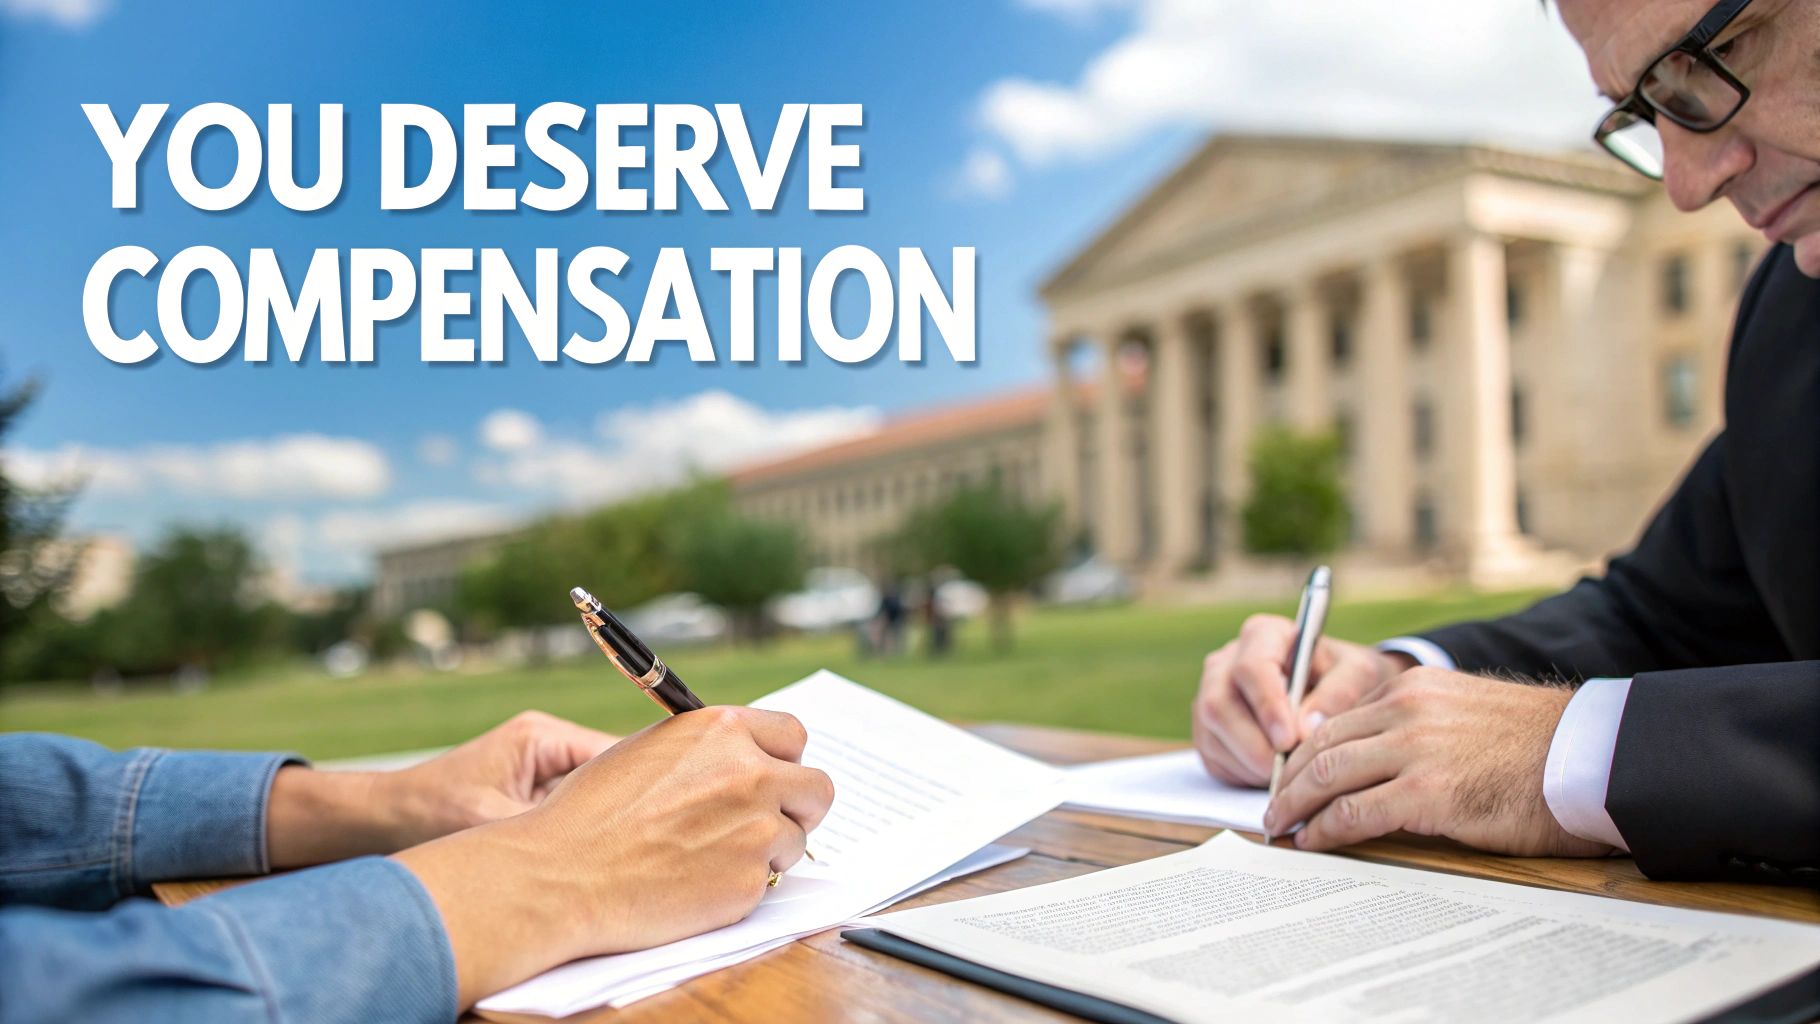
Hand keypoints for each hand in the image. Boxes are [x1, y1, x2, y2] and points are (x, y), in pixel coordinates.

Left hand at [267, 711, 617, 867]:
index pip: (617, 754)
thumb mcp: (496, 824)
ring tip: (616, 855)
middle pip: (612, 772)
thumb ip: (553, 828)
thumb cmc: (427, 814)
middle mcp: (547, 743)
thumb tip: (606, 846)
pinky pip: (573, 806)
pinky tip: (586, 859)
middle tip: (649, 846)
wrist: (377, 821)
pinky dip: (581, 830)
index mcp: (542, 736)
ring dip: (602, 821)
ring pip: (596, 793)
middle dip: (628, 806)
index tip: (666, 820)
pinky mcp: (530, 790)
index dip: (645, 787)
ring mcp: (540, 766)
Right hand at [393, 706, 835, 1008]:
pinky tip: (698, 882)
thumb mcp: (650, 750)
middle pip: (817, 787)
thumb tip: (746, 755)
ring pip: (797, 839)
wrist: (562, 875)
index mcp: (722, 730)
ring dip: (767, 849)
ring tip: (711, 856)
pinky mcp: (750, 882)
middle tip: (764, 821)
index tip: (769, 775)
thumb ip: (707, 748)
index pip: (794, 735)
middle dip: (796, 805)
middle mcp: (749, 774)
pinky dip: (742, 885)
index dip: (781, 759)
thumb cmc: (591, 812)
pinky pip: (770, 881)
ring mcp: (756, 829)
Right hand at [1192, 614, 1408, 786]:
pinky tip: (1274, 776)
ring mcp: (1210, 696)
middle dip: (1253, 744)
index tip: (1290, 739)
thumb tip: (1307, 726)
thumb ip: (1339, 693)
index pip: (1250, 668)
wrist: (1337, 692)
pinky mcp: (1208, 730)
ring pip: (1212, 736)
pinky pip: (1213, 759)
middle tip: (1286, 769)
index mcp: (1262, 636)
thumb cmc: (1347, 677)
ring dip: (1249, 763)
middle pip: (1218, 705)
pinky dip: (1243, 775)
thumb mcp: (1359, 674)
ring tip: (1288, 774)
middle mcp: (1226, 662)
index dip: (1266, 706)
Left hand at [1263, 668, 1612, 856]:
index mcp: (1413, 686)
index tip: (1287, 775)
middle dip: (1287, 780)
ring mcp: (1415, 748)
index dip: (1303, 751)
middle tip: (1271, 807)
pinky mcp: (1427, 791)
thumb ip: (1418, 726)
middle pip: (1321, 745)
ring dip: (1295, 805)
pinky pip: (1354, 812)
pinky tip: (1312, 842)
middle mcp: (1406, 708)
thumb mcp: (1466, 715)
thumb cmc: (1538, 750)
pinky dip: (1324, 830)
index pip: (1337, 718)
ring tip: (1280, 827)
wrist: (1592, 759)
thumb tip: (1373, 762)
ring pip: (1328, 776)